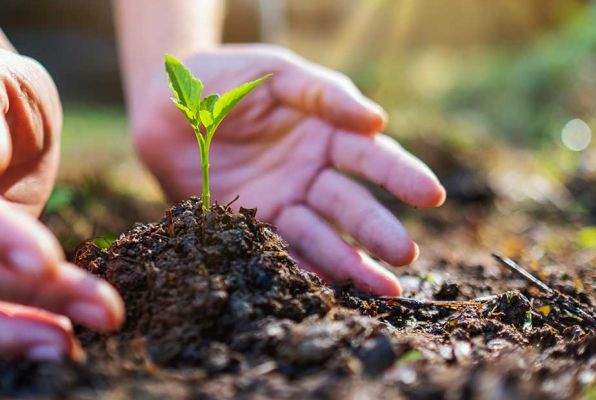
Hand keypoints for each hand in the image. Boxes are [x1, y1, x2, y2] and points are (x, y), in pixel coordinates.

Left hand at [132, 45, 444, 295]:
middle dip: (379, 229)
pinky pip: (277, 248)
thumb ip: (323, 93)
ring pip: (321, 234)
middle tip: (407, 255)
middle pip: (350, 204)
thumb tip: (378, 120)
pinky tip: (326, 288)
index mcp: (325, 133)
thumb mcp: (276, 73)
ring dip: (351, 261)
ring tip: (383, 288)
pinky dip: (301, 269)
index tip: (430, 195)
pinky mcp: (246, 222)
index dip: (400, 175)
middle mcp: (309, 172)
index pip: (370, 156)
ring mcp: (280, 200)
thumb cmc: (226, 77)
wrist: (164, 101)